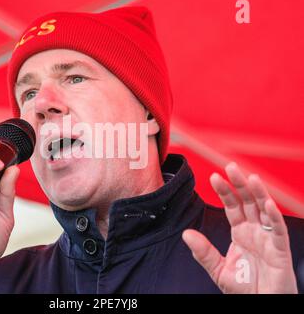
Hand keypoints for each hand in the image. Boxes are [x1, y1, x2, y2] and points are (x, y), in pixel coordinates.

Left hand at [182, 162, 296, 293]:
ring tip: (250, 177)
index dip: (224, 191)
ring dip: (258, 193)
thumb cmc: (244, 288)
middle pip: (248, 202)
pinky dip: (274, 216)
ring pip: (264, 210)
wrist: (261, 305)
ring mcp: (268, 238)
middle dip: (239, 184)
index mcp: (240, 232)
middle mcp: (254, 231)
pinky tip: (267, 203)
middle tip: (231, 166)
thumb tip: (186, 234)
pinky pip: (278, 230)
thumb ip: (203, 252)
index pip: (232, 206)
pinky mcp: (280, 250)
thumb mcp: (218, 269)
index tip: (214, 177)